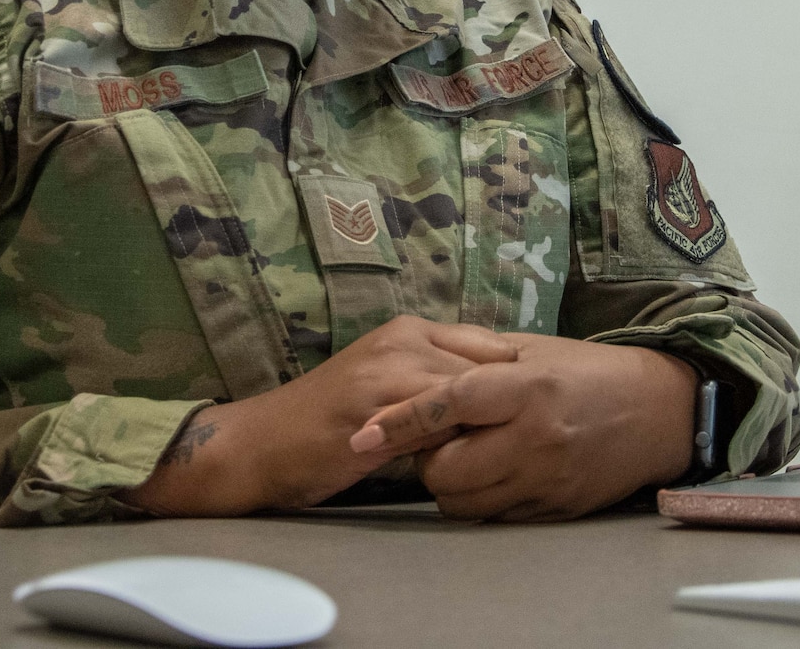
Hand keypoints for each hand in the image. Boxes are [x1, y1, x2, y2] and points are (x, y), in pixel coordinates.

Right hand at [123, 315, 517, 515]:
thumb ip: (434, 387)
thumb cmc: (326, 427)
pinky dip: (459, 445)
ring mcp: (388, 369)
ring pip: (468, 393)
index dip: (517, 383)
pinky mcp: (376, 406)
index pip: (491, 348)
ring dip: (491, 425)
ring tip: (515, 456)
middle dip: (514, 403)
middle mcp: (402, 339)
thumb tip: (499, 406)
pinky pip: (437, 423)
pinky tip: (474, 469)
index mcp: (409, 330)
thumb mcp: (388, 391)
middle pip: (490, 367)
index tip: (541, 413)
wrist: (258, 446)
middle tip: (539, 436)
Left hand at [349, 334, 698, 521]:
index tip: (364, 432)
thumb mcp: (536, 351)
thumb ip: (479, 363)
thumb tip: (421, 374)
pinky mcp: (554, 508)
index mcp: (528, 388)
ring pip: (463, 502)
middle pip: (446, 469)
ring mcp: (545, 479)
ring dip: (448, 482)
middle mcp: (536, 438)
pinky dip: (480, 498)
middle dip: (426, 457)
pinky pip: (493, 516)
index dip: (402, 420)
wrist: (658, 412)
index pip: (450, 404)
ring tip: (463, 454)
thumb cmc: (590, 372)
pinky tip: (492, 472)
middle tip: (433, 439)